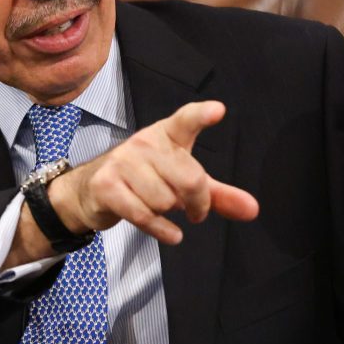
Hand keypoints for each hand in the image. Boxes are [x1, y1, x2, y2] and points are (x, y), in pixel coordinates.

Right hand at [48, 100, 258, 243]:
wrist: (90, 191)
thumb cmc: (145, 181)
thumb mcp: (183, 183)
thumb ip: (218, 195)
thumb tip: (253, 210)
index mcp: (166, 135)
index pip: (186, 121)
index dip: (202, 115)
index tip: (218, 110)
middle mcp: (145, 143)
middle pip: (190, 179)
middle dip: (198, 203)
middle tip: (195, 211)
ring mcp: (123, 162)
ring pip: (167, 201)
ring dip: (169, 214)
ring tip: (159, 207)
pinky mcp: (107, 185)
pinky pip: (145, 215)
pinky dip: (162, 231)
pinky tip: (170, 233)